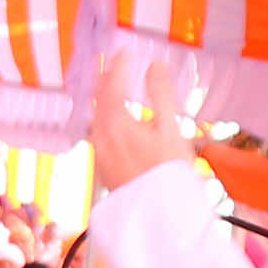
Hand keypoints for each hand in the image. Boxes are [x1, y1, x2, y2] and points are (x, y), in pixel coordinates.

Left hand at [85, 53, 198, 198]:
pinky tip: (114, 122)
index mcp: (115, 122)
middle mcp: (101, 136)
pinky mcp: (105, 167)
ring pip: (96, 117)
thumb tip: (155, 66)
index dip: (117, 66)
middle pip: (99, 100)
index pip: (111, 85)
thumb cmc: (168, 172)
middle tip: (114, 65)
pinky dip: (105, 118)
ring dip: (104, 99)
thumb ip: (162, 95)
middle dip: (106, 80)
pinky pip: (99, 134)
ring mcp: (100, 153)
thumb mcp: (171, 129)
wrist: (158, 214)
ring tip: (113, 88)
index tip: (124, 52)